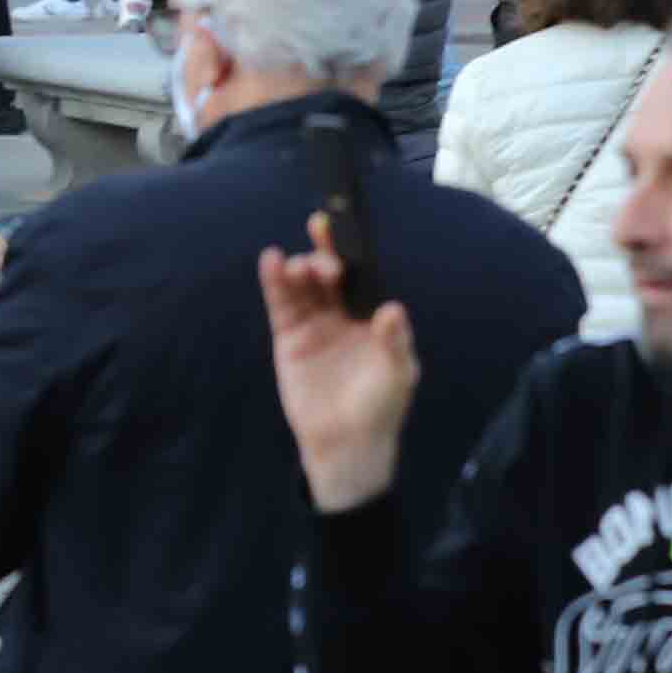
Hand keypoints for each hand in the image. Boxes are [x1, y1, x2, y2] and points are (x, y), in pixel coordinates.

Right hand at [257, 217, 418, 512]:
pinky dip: (275, 282)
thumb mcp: (398, 374)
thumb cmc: (381, 407)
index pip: (360, 276)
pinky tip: (273, 262)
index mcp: (371, 317)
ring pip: (303, 286)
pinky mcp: (289, 338)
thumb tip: (393, 308)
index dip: (350, 252)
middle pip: (328, 276)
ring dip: (298, 269)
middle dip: (324, 259)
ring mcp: (314, 324)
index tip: (340, 229)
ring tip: (296, 266)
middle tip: (324, 265)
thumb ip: (394, 340)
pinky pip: (281, 304)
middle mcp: (342, 314)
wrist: (346, 443)